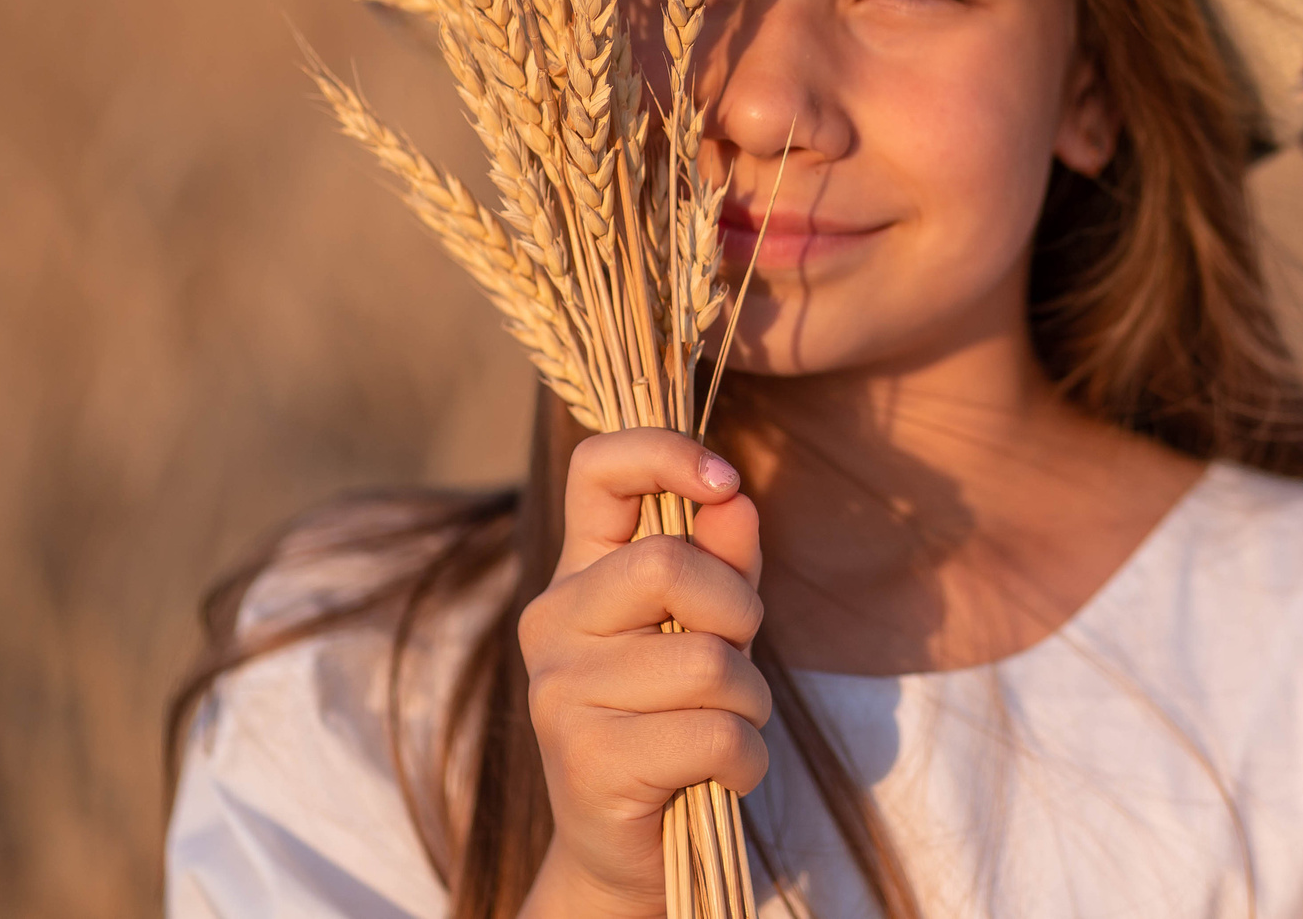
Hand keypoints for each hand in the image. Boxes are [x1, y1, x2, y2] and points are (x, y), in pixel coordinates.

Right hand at [517, 429, 770, 918]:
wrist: (631, 850)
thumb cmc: (678, 720)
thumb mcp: (708, 627)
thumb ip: (724, 558)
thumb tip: (735, 498)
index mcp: (578, 573)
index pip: (597, 468)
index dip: (665, 452)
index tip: (724, 478)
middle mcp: (552, 622)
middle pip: (669, 565)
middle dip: (739, 612)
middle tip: (737, 659)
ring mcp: (559, 692)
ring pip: (708, 662)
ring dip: (750, 702)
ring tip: (726, 728)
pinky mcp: (586, 761)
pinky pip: (714, 734)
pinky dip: (747, 759)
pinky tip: (724, 774)